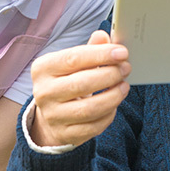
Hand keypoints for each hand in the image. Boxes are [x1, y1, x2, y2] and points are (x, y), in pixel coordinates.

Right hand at [29, 30, 130, 146]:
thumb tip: (103, 36)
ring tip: (124, 86)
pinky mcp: (65, 134)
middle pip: (83, 83)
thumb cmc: (67, 80)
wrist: (52, 114)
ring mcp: (53, 116)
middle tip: (126, 68)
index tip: (122, 52)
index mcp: (43, 69)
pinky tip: (115, 104)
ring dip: (113, 96)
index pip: (74, 58)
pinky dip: (109, 114)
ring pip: (90, 109)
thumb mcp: (74, 62)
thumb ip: (90, 49)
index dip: (100, 55)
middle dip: (110, 74)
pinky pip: (93, 127)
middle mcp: (43, 93)